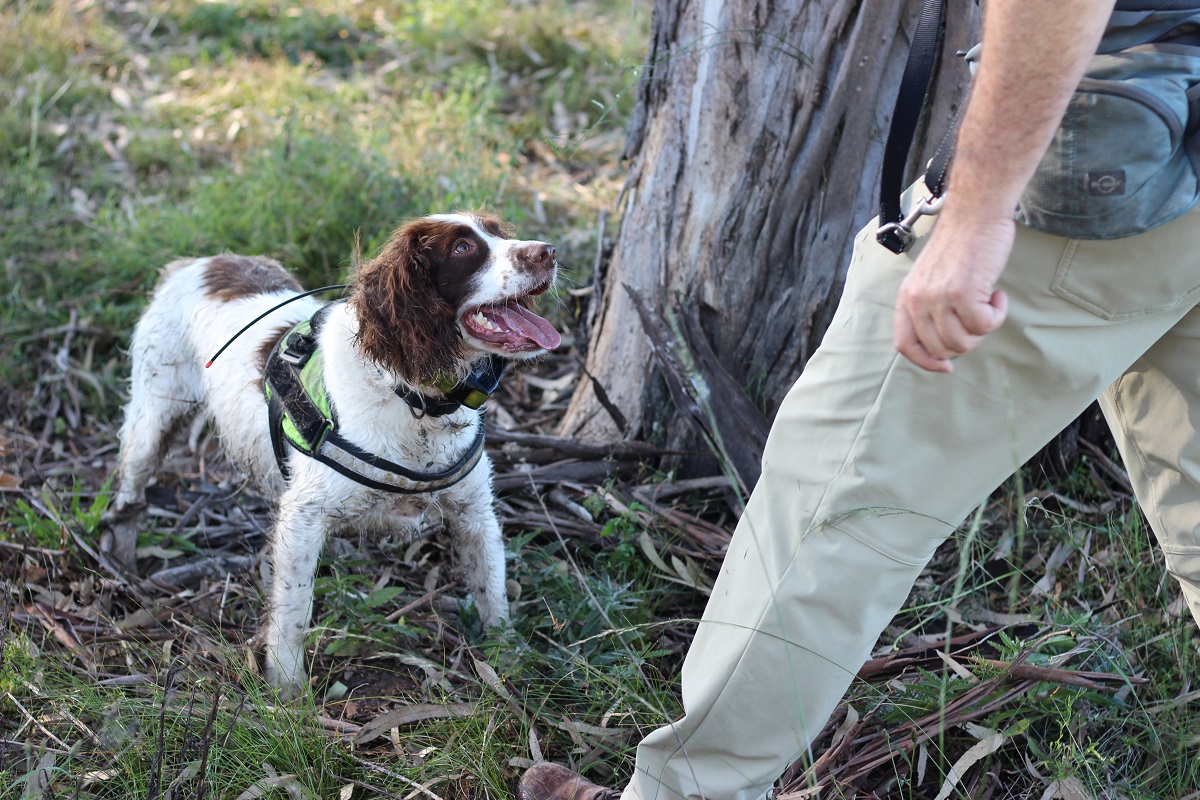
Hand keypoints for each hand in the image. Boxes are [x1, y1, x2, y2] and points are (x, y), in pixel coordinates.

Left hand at [892, 215, 1013, 372]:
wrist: (975, 214)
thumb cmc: (959, 245)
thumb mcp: (929, 277)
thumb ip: (929, 307)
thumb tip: (945, 345)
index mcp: (906, 297)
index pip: (905, 344)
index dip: (926, 362)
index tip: (946, 367)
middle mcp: (917, 300)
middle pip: (939, 349)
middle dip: (965, 342)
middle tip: (979, 318)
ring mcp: (939, 298)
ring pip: (963, 342)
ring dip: (983, 328)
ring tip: (987, 302)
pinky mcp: (963, 294)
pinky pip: (985, 326)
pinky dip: (998, 315)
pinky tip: (997, 294)